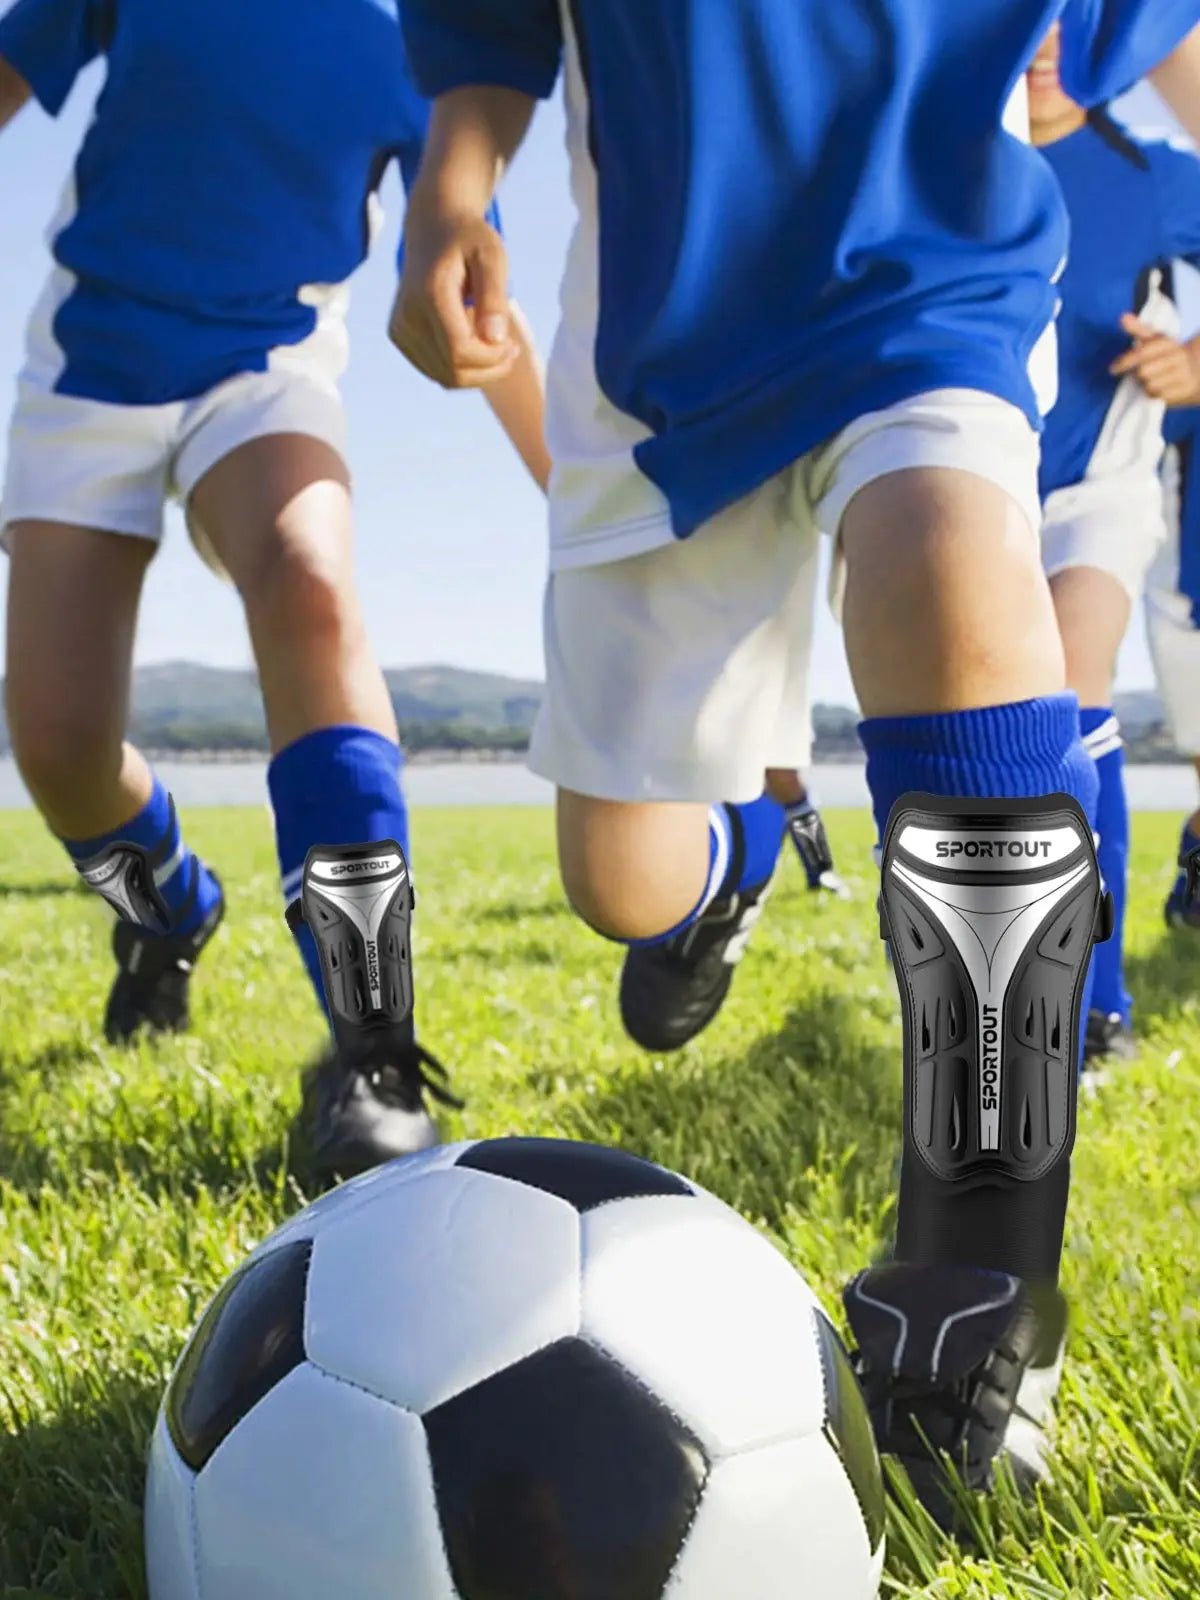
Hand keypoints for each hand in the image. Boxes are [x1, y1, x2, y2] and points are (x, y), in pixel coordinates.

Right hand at [390, 208, 517, 389]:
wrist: (433, 226)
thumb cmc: (469, 239)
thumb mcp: (492, 256)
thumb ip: (495, 297)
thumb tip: (495, 339)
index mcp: (429, 293)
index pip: (460, 351)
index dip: (491, 360)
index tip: (513, 345)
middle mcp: (407, 315)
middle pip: (452, 372)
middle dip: (488, 370)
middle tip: (511, 349)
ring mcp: (399, 329)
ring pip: (444, 378)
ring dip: (477, 372)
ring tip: (497, 346)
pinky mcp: (400, 336)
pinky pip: (436, 371)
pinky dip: (461, 367)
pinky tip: (476, 342)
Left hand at [1109, 314, 1199, 405]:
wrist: (1196, 369)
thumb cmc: (1168, 353)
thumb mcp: (1155, 340)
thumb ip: (1138, 329)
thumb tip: (1123, 317)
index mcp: (1168, 343)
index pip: (1143, 352)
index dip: (1126, 361)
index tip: (1113, 369)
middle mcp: (1178, 357)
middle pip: (1143, 372)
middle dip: (1138, 374)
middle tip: (1141, 373)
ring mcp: (1183, 374)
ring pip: (1150, 385)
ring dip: (1146, 385)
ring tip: (1154, 379)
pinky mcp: (1184, 390)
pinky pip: (1159, 396)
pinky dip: (1155, 394)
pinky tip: (1161, 387)